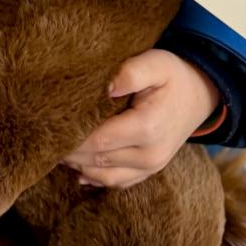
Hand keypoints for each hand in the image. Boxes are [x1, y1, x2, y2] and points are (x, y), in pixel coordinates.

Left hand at [62, 50, 220, 188]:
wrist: (202, 94)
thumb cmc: (174, 75)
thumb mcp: (157, 63)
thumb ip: (132, 72)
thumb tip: (106, 86)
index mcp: (148, 128)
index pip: (98, 140)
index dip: (72, 136)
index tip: (50, 126)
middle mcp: (150, 155)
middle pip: (97, 159)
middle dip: (69, 151)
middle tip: (44, 138)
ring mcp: (151, 167)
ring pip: (104, 175)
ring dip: (78, 165)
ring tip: (55, 151)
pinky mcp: (149, 171)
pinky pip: (117, 182)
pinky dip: (94, 177)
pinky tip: (76, 167)